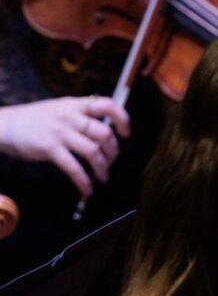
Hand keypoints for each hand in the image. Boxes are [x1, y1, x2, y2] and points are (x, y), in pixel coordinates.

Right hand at [0, 96, 130, 198]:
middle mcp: (70, 117)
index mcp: (74, 105)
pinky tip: (86, 190)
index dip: (122, 119)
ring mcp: (60, 132)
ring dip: (103, 169)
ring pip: (93, 152)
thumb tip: (103, 130)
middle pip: (104, 133)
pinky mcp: (49, 148)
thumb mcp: (58, 109)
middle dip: (113, 152)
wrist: (4, 125)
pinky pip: (74, 168)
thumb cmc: (33, 120)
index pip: (107, 105)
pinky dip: (84, 181)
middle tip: (112, 162)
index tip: (126, 133)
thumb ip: (79, 115)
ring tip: (103, 178)